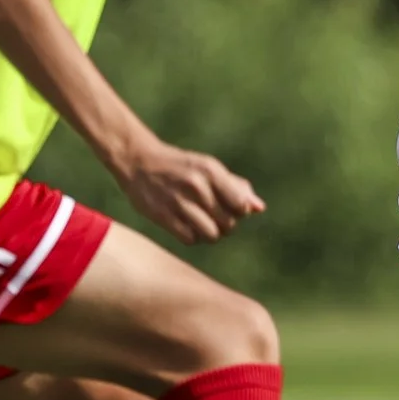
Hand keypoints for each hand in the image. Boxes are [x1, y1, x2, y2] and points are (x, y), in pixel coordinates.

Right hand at [115, 139, 264, 244]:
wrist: (139, 161)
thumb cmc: (181, 166)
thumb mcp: (209, 168)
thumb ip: (236, 187)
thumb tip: (259, 208)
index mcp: (210, 170)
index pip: (241, 205)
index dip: (239, 211)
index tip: (229, 207)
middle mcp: (196, 185)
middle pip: (228, 223)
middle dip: (226, 224)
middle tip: (214, 216)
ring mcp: (178, 201)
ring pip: (211, 234)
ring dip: (210, 233)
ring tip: (202, 223)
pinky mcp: (162, 215)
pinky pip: (190, 239)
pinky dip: (192, 236)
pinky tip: (186, 225)